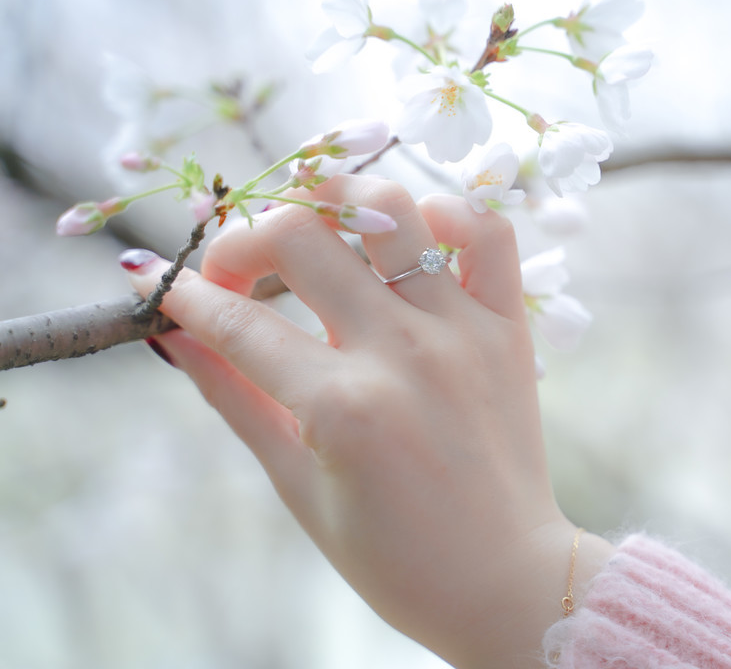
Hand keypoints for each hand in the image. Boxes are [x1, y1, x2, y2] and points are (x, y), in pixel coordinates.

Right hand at [121, 175, 612, 667]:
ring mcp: (462, 332)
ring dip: (335, 202)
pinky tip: (409, 240)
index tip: (171, 290)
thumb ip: (236, 400)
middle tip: (236, 274)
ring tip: (315, 230)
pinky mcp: (508, 329)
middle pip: (300, 237)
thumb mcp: (298, 488)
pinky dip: (446, 215)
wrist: (502, 580)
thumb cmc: (395, 556)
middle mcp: (403, 352)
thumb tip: (176, 336)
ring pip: (391, 210)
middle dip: (242, 242)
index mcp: (343, 406)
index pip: (238, 322)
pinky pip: (488, 233)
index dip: (188, 298)